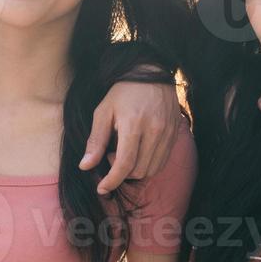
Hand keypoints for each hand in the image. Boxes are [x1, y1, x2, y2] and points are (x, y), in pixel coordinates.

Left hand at [80, 78, 180, 193]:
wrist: (152, 74)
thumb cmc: (123, 92)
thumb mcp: (103, 111)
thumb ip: (96, 141)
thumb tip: (85, 166)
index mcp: (133, 124)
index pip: (124, 164)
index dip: (112, 180)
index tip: (101, 188)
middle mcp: (154, 131)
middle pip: (138, 170)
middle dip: (121, 172)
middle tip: (112, 155)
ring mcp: (168, 133)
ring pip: (151, 170)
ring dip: (135, 171)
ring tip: (126, 153)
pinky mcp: (175, 134)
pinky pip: (162, 162)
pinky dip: (148, 165)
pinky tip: (139, 153)